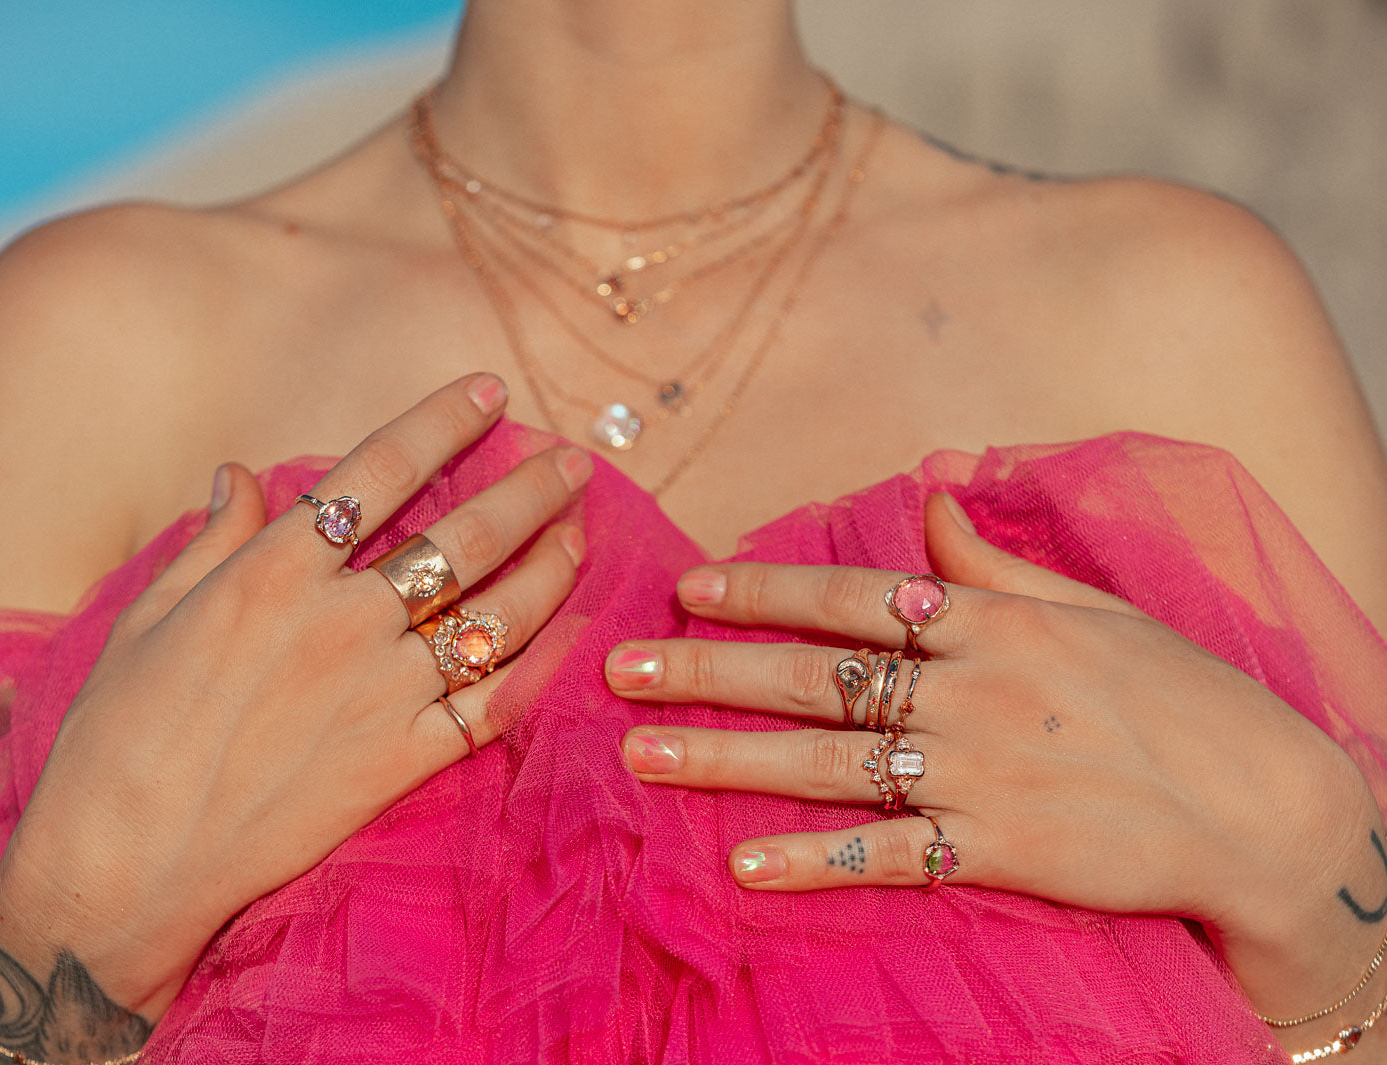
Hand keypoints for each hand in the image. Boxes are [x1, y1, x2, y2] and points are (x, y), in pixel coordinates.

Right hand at [0, 375, 590, 1022]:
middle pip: (464, 537)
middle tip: (574, 462)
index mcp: (274, 571)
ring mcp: (382, 694)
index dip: (443, 421)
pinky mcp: (403, 762)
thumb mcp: (147, 619)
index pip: (380, 470)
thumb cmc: (118, 736)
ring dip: (551, 568)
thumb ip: (211, 539)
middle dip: (530, 490)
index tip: (489, 391)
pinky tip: (571, 632)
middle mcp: (342, 621)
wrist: (124, 865)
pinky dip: (541, 665)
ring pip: (497, 615)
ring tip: (580, 536)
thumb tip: (238, 470)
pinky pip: (495, 705)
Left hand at [605, 493, 1386, 1040]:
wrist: (1266, 806)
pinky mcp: (1002, 851)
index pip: (852, 596)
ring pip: (830, 760)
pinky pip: (890, 856)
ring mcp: (983, 773)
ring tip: (642, 755)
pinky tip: (744, 865)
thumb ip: (996, 562)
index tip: (687, 586)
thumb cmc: (1178, 696)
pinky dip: (816, 861)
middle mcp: (974, 690)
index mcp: (992, 621)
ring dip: (729, 758)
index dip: (762, 589)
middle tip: (622, 668)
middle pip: (816, 675)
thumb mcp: (1092, 607)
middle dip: (711, 669)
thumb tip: (932, 498)